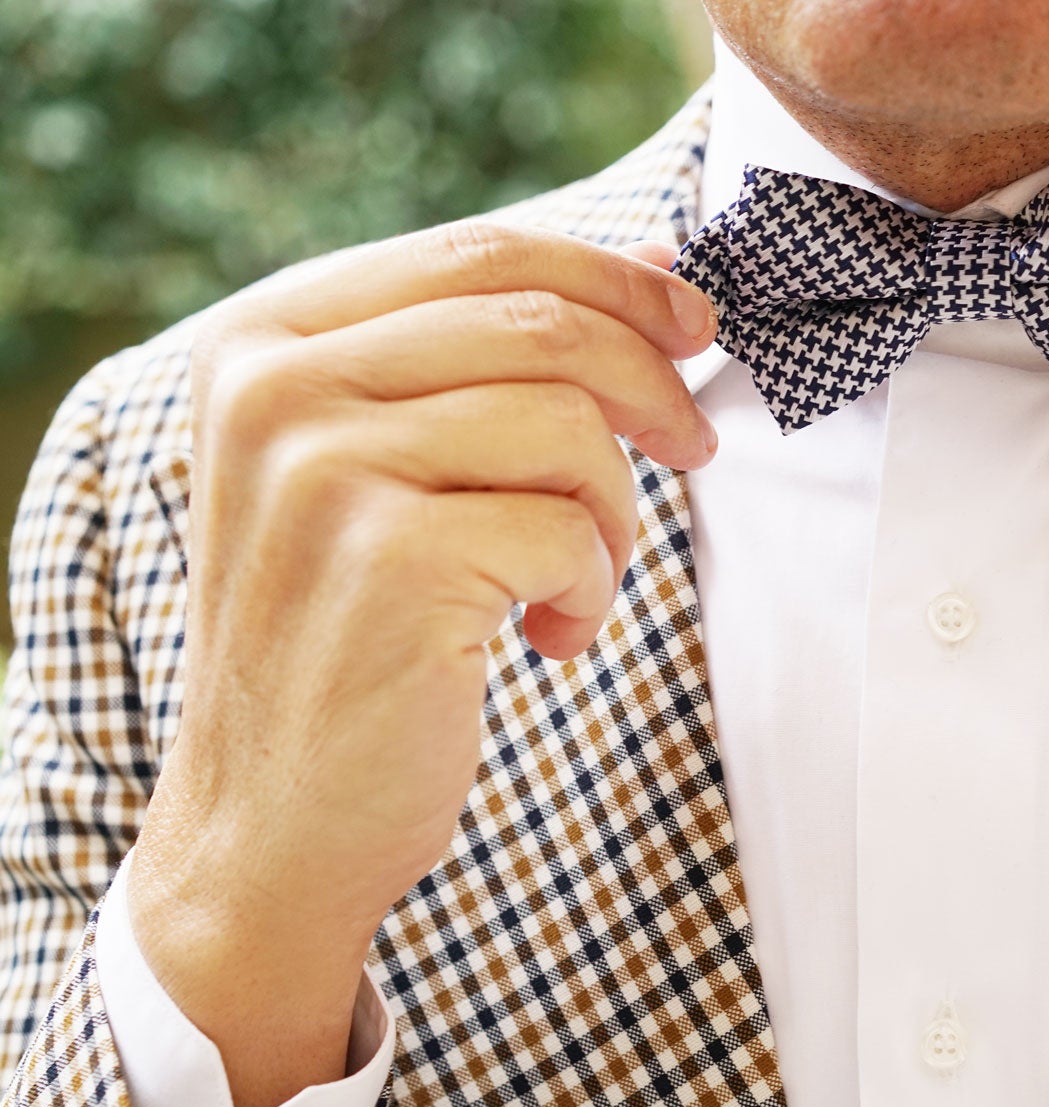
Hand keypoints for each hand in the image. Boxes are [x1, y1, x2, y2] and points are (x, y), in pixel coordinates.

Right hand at [122, 220, 714, 1106]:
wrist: (271, 825)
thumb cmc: (350, 643)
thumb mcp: (375, 474)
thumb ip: (478, 367)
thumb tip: (656, 276)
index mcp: (265, 340)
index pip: (483, 250)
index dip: (616, 278)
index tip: (693, 322)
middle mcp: (277, 386)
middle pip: (543, 321)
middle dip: (653, 387)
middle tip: (694, 453)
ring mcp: (325, 468)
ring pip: (570, 424)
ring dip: (615, 513)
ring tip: (576, 582)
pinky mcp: (393, 558)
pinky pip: (572, 528)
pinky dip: (593, 588)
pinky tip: (549, 638)